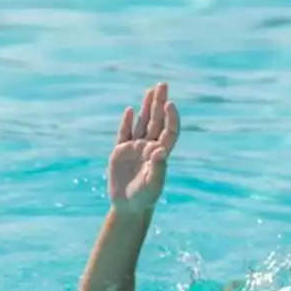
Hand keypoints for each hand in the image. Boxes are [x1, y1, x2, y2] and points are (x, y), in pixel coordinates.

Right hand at [108, 82, 179, 213]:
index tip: (170, 103)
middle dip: (159, 102)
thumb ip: (158, 168)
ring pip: (142, 123)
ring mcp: (135, 148)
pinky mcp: (120, 153)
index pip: (169, 130)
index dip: (171, 117)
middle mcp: (149, 147)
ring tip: (150, 90)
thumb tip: (161, 150)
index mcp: (160, 154)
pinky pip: (124, 133)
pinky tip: (130, 111)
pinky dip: (127, 122)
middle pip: (156, 121)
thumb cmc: (145, 197)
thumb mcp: (152, 185)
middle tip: (163, 84)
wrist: (129, 207)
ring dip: (146, 107)